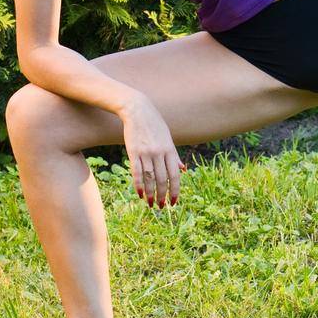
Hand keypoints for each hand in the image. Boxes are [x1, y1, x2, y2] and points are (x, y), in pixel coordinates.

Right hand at [120, 92, 184, 208]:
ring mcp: (146, 152)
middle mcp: (159, 152)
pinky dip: (138, 185)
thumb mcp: (168, 138)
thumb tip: (183, 170)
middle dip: (163, 195)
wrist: (138, 110)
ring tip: (151, 204)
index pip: (175, 175)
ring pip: (150, 178)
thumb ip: (174, 156)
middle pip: (162, 179)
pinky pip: (136, 172)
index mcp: (170, 149)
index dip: (175, 190)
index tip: (174, 202)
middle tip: (162, 206)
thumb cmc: (154, 124)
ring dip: (151, 193)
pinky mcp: (134, 152)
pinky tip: (140, 194)